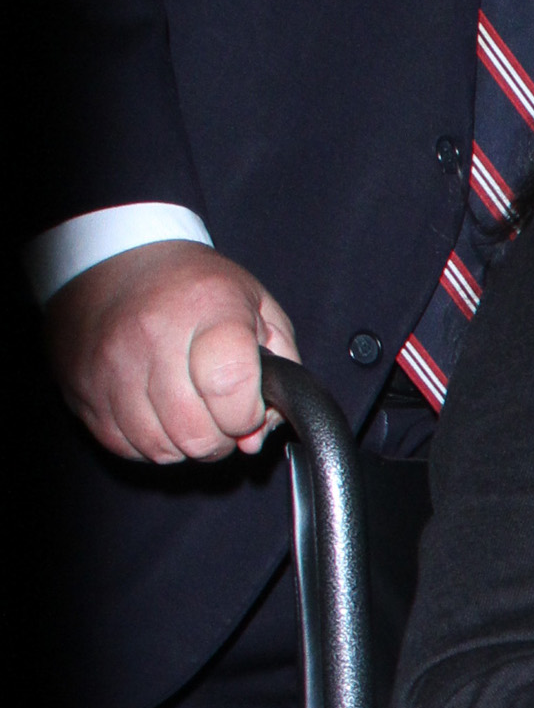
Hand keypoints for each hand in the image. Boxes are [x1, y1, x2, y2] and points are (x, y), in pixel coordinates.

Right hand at [45, 240, 298, 462]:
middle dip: (218, 437)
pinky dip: (144, 439)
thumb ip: (278, 376)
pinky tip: (151, 408)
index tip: (247, 404)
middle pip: (196, 435)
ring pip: (160, 449)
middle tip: (216, 411)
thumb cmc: (194, 288)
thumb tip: (253, 439)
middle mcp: (152, 336)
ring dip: (180, 441)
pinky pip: (123, 445)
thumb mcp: (258, 309)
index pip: (230, 389)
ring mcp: (110, 364)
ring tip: (183, 406)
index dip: (247, 414)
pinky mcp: (81, 386)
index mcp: (207, 309)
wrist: (112, 257)